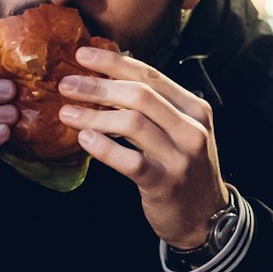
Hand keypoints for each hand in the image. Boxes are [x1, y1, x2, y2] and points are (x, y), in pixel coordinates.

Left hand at [56, 47, 228, 248]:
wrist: (206, 216)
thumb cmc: (185, 168)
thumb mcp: (181, 132)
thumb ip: (155, 108)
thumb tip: (107, 79)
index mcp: (195, 110)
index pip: (152, 76)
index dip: (115, 63)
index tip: (83, 54)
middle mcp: (191, 129)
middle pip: (140, 96)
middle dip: (98, 86)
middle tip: (66, 84)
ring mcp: (180, 157)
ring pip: (132, 124)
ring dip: (93, 115)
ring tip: (66, 113)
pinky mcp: (165, 183)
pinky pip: (129, 161)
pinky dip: (103, 148)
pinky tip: (83, 140)